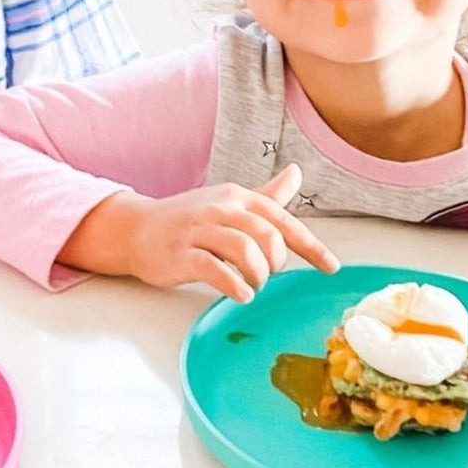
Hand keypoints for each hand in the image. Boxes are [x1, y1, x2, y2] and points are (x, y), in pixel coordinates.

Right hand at [118, 163, 339, 301]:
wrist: (136, 229)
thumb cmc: (189, 219)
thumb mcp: (229, 201)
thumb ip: (266, 194)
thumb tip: (296, 172)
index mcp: (237, 197)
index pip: (282, 219)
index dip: (310, 245)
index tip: (330, 267)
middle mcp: (220, 209)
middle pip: (267, 234)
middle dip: (276, 261)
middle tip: (268, 274)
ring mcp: (198, 231)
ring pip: (244, 249)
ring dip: (258, 275)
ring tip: (253, 285)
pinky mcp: (181, 254)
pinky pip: (214, 269)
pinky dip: (234, 285)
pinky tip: (241, 294)